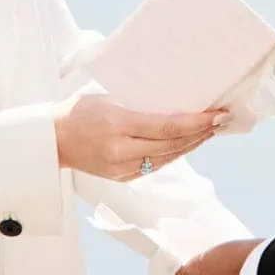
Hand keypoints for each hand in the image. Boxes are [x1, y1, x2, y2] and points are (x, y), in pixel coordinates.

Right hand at [54, 94, 226, 181]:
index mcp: (118, 125)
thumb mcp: (109, 98)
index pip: (167, 127)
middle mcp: (121, 151)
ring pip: (167, 157)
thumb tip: (176, 104)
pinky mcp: (122, 177)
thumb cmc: (79, 111)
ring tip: (211, 130)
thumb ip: (140, 105)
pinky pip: (156, 165)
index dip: (196, 123)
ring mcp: (122, 168)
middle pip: (172, 144)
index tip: (217, 114)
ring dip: (192, 144)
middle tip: (223, 120)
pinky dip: (174, 153)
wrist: (52, 139)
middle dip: (201, 133)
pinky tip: (187, 143)